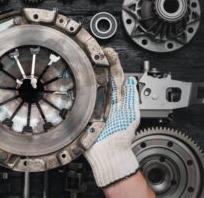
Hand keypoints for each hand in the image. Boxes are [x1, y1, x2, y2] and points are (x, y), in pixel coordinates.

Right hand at [84, 48, 139, 187]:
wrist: (107, 153)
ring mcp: (92, 105)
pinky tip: (71, 79)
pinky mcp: (82, 112)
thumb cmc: (120, 137)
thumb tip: (132, 81)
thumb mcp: (132, 115)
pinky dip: (74, 88)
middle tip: (92, 50)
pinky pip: (77, 97)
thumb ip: (132, 97)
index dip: (112, 63)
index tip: (108, 52)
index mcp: (117, 99)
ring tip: (82, 59)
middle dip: (96, 63)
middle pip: (100, 77)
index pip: (115, 76)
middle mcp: (104, 100)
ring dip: (85, 73)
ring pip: (88, 85)